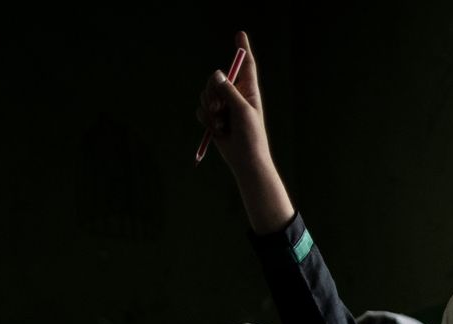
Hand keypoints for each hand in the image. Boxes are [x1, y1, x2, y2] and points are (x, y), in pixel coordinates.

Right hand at [197, 32, 293, 231]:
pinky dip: (206, 120)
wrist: (245, 160)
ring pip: (205, 94)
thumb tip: (216, 73)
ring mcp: (224, 106)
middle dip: (212, 91)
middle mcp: (235, 95)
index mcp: (248, 90)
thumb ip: (228, 91)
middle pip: (216, 78)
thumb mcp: (242, 111)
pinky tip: (217, 131)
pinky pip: (201, 110)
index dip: (242, 50)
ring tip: (221, 123)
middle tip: (218, 107)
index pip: (245, 65)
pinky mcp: (214, 118)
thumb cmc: (251, 136)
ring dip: (209, 110)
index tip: (240, 34)